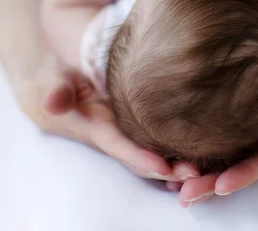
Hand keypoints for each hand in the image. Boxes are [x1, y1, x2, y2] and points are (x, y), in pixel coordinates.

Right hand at [22, 53, 197, 182]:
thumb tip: (52, 103)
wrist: (59, 87)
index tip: (163, 167)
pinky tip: (202, 153)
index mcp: (96, 128)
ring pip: (153, 152)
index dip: (139, 156)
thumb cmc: (59, 83)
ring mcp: (126, 133)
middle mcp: (114, 136)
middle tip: (196, 174)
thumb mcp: (55, 83)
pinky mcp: (135, 125)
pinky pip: (157, 140)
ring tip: (205, 170)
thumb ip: (57, 92)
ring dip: (176, 164)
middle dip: (167, 169)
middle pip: (142, 157)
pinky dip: (176, 150)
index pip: (119, 145)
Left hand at [177, 73, 257, 206]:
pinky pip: (214, 143)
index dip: (246, 173)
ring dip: (198, 174)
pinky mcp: (236, 127)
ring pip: (221, 159)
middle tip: (184, 194)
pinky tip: (169, 161)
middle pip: (238, 167)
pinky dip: (194, 153)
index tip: (222, 185)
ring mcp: (250, 138)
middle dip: (212, 184)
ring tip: (171, 183)